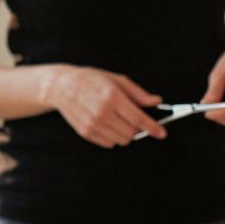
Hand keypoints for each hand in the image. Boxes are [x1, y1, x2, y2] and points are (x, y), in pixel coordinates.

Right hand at [45, 65, 163, 147]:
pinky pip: (109, 143)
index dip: (153, 128)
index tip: (162, 133)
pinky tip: (109, 124)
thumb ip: (138, 93)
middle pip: (132, 132)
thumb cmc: (92, 80)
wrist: (62, 87)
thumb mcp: (117, 80)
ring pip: (122, 140)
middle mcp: (102, 112)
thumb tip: (157, 101)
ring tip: (119, 119)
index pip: (138, 118)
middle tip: (135, 118)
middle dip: (139, 128)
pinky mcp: (86, 132)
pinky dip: (114, 137)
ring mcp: (92, 124)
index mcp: (112, 97)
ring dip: (127, 133)